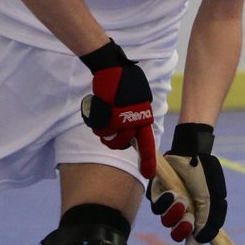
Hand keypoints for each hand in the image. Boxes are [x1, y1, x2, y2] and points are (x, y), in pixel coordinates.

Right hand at [79, 40, 155, 178]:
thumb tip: (135, 131)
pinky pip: (98, 130)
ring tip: (105, 118)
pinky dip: (96, 124)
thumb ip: (138, 116)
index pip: (147, 144)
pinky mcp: (105, 114)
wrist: (113, 68)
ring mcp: (118, 119)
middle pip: (123, 144)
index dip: (147, 161)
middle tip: (112, 131)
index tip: (147, 175)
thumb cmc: (127, 83)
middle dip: (116, 141)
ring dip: (105, 132)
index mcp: (144, 118)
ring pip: (109, 139)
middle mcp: (133, 121)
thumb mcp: (140, 100)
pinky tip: (100, 112)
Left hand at [148, 123, 226, 244]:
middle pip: (177, 233)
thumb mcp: (214, 198)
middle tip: (187, 223)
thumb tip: (202, 239)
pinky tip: (172, 194)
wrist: (193, 153)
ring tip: (182, 202)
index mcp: (199, 215)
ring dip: (174, 215)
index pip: (195, 237)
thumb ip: (209, 219)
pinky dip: (165, 203)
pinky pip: (157, 207)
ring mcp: (171, 205)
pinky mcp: (158, 195)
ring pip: (166, 222)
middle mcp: (184, 213)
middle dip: (181, 232)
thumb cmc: (205, 174)